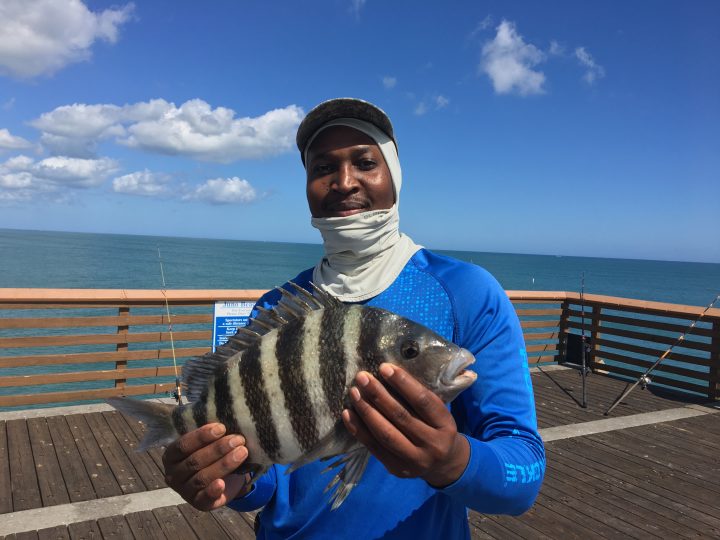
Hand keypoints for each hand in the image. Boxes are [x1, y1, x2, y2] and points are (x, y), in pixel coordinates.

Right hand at [162, 423, 250, 510]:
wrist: (224, 477)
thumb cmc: (211, 452)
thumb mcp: (207, 441)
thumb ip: (209, 432)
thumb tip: (223, 412)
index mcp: (171, 455)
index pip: (183, 445)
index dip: (202, 436)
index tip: (221, 427)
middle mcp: (173, 474)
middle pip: (195, 461)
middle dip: (218, 449)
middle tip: (238, 439)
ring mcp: (184, 491)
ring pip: (202, 477)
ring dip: (224, 464)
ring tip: (242, 452)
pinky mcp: (198, 504)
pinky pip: (204, 499)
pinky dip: (213, 491)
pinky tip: (222, 483)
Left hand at [342, 363, 469, 487]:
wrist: (445, 464)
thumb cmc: (437, 428)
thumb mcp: (439, 413)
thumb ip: (420, 398)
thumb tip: (389, 373)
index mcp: (446, 425)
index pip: (422, 401)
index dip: (403, 383)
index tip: (384, 367)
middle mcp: (433, 445)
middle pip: (401, 417)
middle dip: (378, 395)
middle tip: (362, 377)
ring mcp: (415, 461)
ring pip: (385, 433)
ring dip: (366, 411)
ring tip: (354, 392)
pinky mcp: (397, 469)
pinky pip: (373, 447)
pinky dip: (358, 429)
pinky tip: (348, 413)